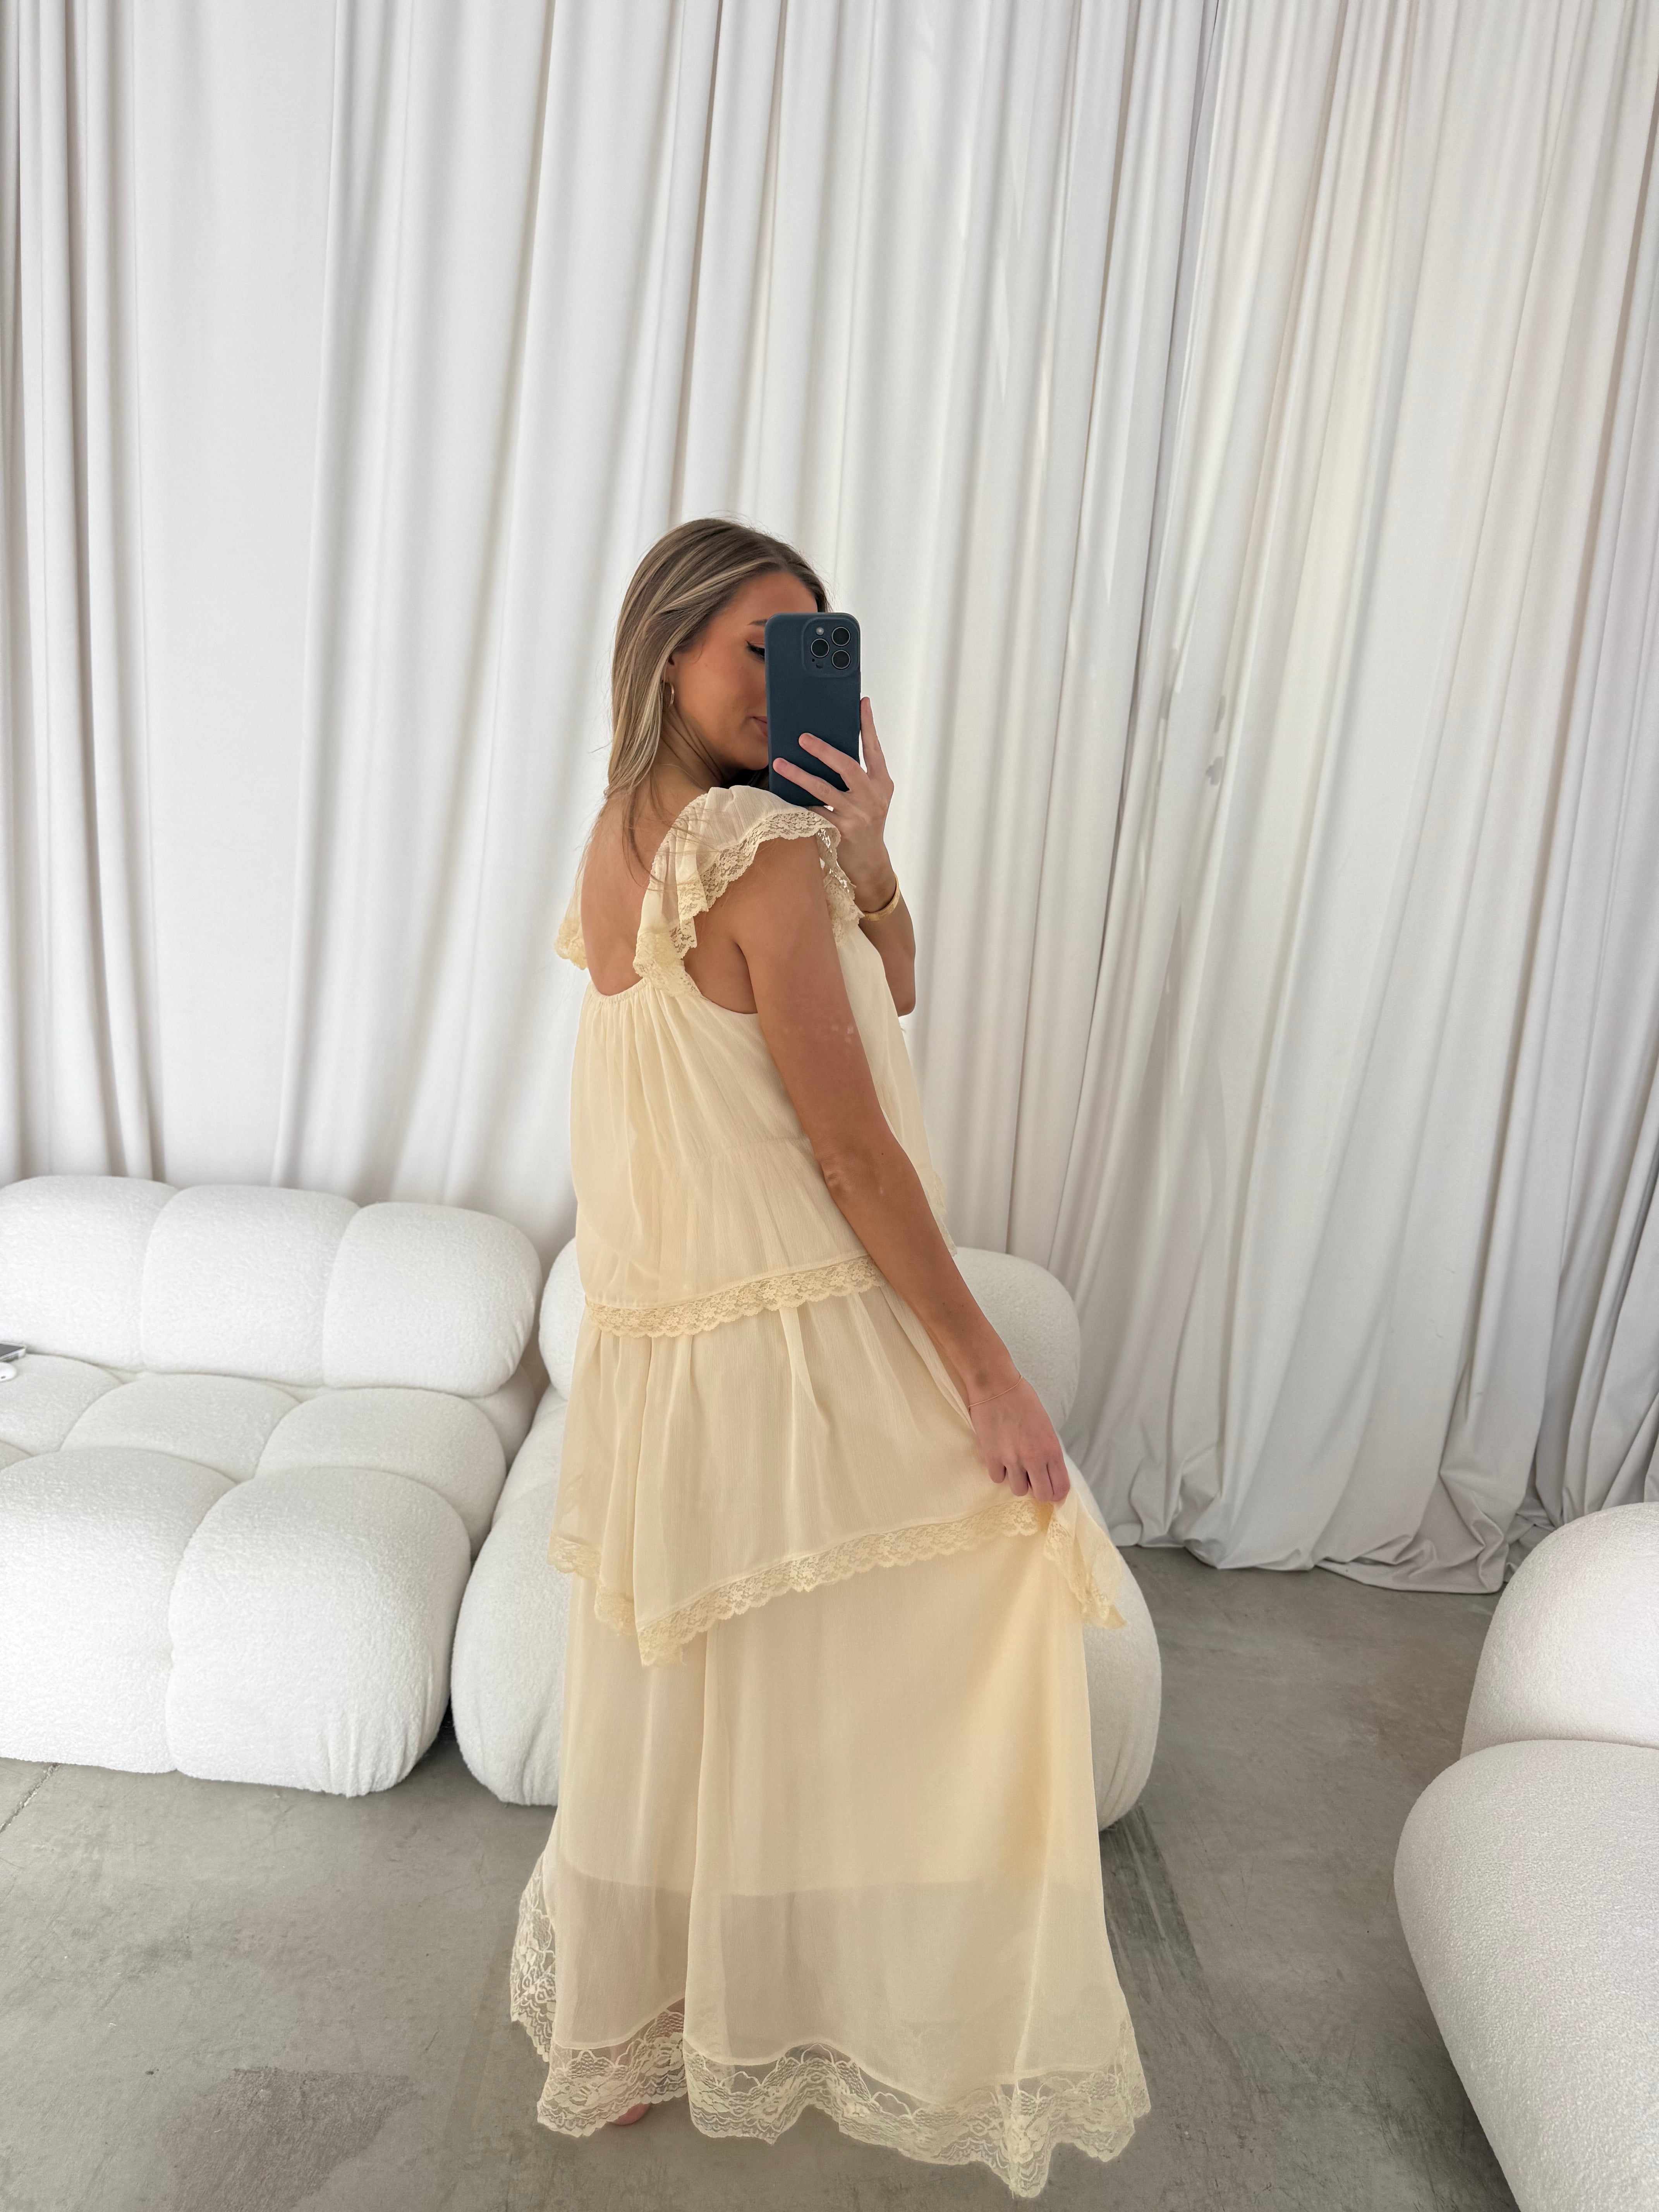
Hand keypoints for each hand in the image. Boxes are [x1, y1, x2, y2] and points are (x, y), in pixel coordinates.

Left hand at [775, 697, 895, 901]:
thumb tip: (832, 748)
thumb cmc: (866, 824)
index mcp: (881, 784)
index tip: (861, 703)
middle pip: (848, 767)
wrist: (870, 864)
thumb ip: (859, 776)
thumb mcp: (872, 797)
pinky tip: (781, 793)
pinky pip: (814, 812)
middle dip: (825, 750)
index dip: (868, 726)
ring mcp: (858, 815)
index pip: (874, 750)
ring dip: (800, 775)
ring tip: (781, 763)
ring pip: (824, 790)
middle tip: (803, 737)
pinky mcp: (841, 832)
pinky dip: (798, 802)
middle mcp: (872, 797)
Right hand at [967, 1377, 1070, 1501]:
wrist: (996, 1386)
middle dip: (1038, 1491)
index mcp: (1051, 1449)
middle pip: (1042, 1495)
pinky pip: (997, 1478)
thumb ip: (1047, 1450)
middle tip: (1032, 1482)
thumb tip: (1046, 1469)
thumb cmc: (1022, 1400)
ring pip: (1018, 1490)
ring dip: (1016, 1481)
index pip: (1061, 1487)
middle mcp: (1034, 1458)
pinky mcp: (992, 1457)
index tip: (1050, 1489)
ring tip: (1013, 1466)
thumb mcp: (1045, 1425)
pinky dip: (998, 1471)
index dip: (1056, 1493)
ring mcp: (1012, 1459)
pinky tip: (998, 1457)